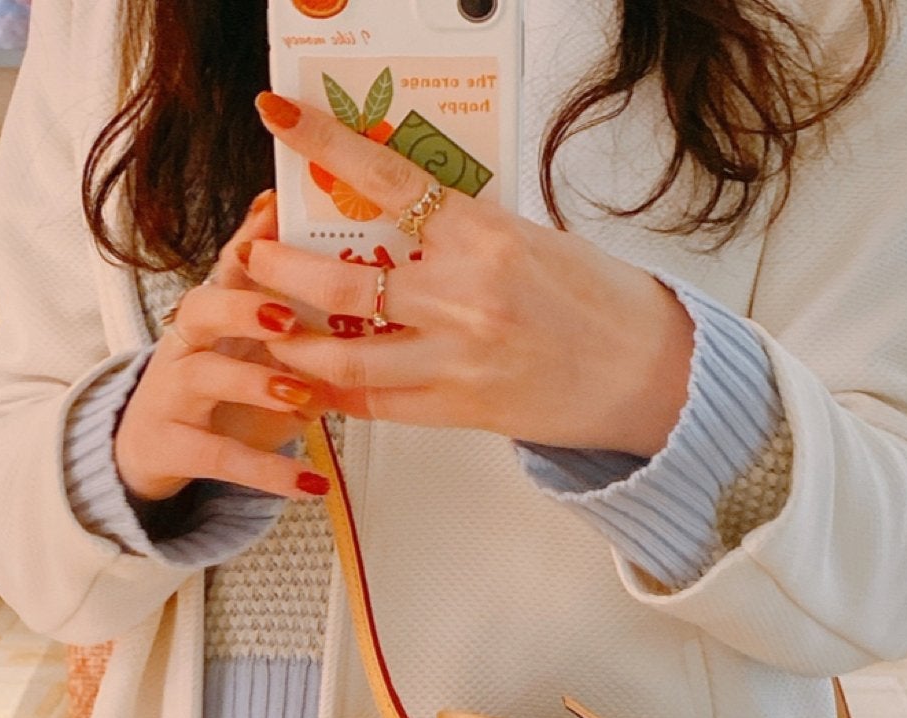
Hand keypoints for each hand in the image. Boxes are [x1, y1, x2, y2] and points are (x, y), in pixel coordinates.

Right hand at [114, 191, 334, 503]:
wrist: (155, 449)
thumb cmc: (223, 393)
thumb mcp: (261, 354)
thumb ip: (303, 330)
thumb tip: (372, 303)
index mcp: (214, 314)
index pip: (231, 267)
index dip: (251, 240)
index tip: (277, 213)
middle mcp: (187, 344)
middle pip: (202, 307)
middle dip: (244, 308)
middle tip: (289, 318)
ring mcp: (174, 393)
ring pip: (206, 375)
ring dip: (256, 384)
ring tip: (303, 398)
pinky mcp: (174, 444)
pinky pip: (220, 457)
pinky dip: (268, 471)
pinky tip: (310, 483)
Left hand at [247, 92, 694, 457]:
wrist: (651, 376)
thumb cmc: (602, 302)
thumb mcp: (536, 238)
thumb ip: (466, 230)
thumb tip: (403, 210)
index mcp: (487, 236)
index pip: (387, 178)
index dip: (324, 145)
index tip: (279, 119)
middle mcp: (466, 298)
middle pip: (344, 282)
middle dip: (282, 268)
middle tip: (254, 253)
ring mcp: (459, 361)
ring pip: (345, 355)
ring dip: (292, 342)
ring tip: (265, 324)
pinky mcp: (460, 410)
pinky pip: (377, 403)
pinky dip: (333, 393)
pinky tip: (305, 382)